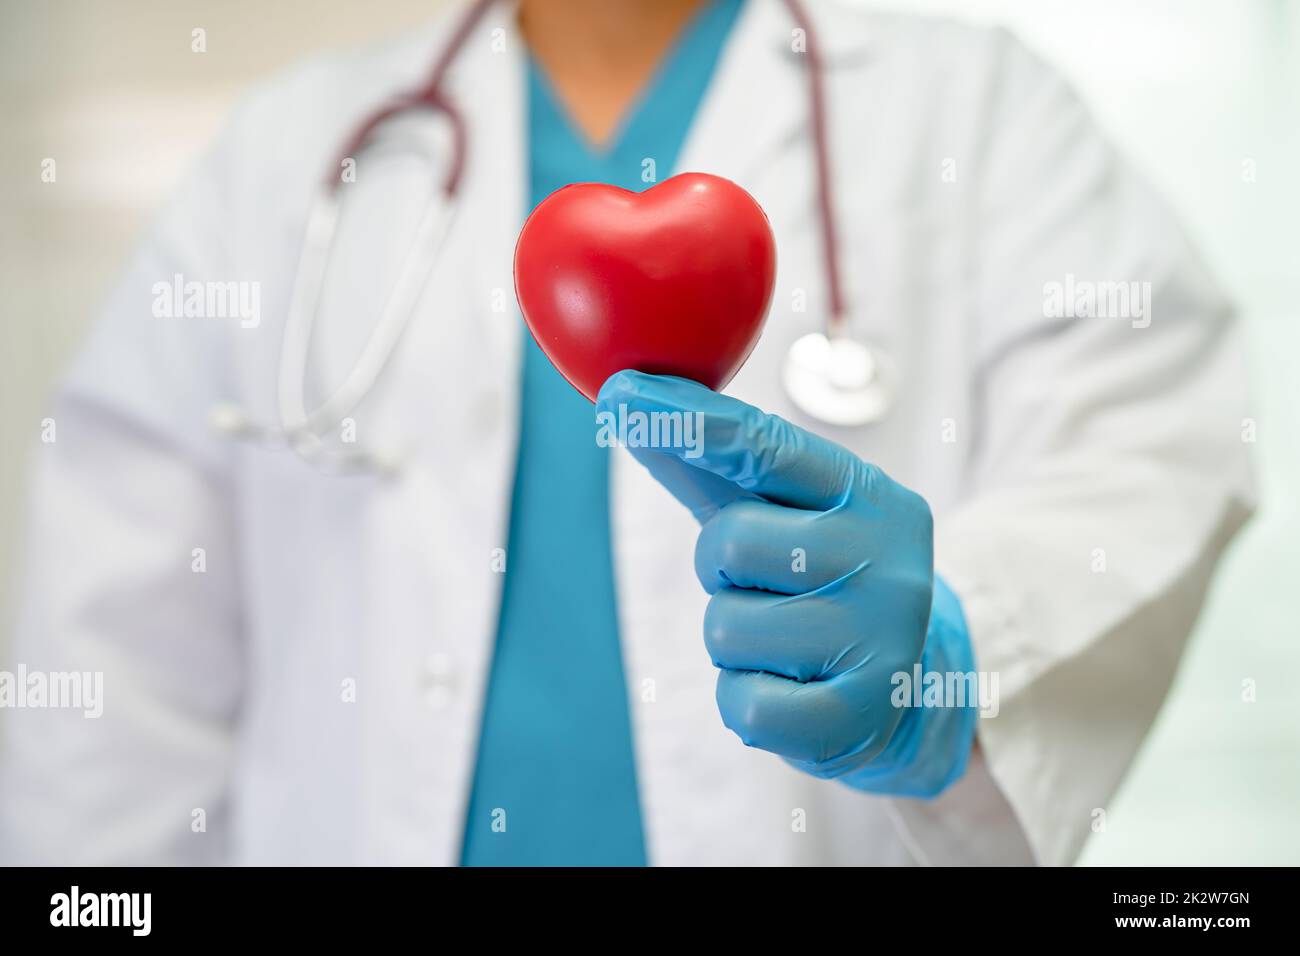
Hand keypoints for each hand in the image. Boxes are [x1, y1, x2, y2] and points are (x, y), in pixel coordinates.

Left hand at [596, 371, 975, 796]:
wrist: (903, 691)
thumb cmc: (818, 582)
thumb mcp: (781, 515)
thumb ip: (710, 463)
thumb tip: (626, 401)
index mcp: (872, 497)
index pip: (769, 448)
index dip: (692, 423)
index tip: (624, 395)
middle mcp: (889, 562)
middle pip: (730, 542)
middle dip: (720, 568)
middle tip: (765, 584)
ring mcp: (881, 642)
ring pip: (726, 627)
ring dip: (732, 639)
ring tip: (783, 640)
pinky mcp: (857, 716)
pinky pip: (744, 705)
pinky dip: (744, 699)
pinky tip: (789, 688)